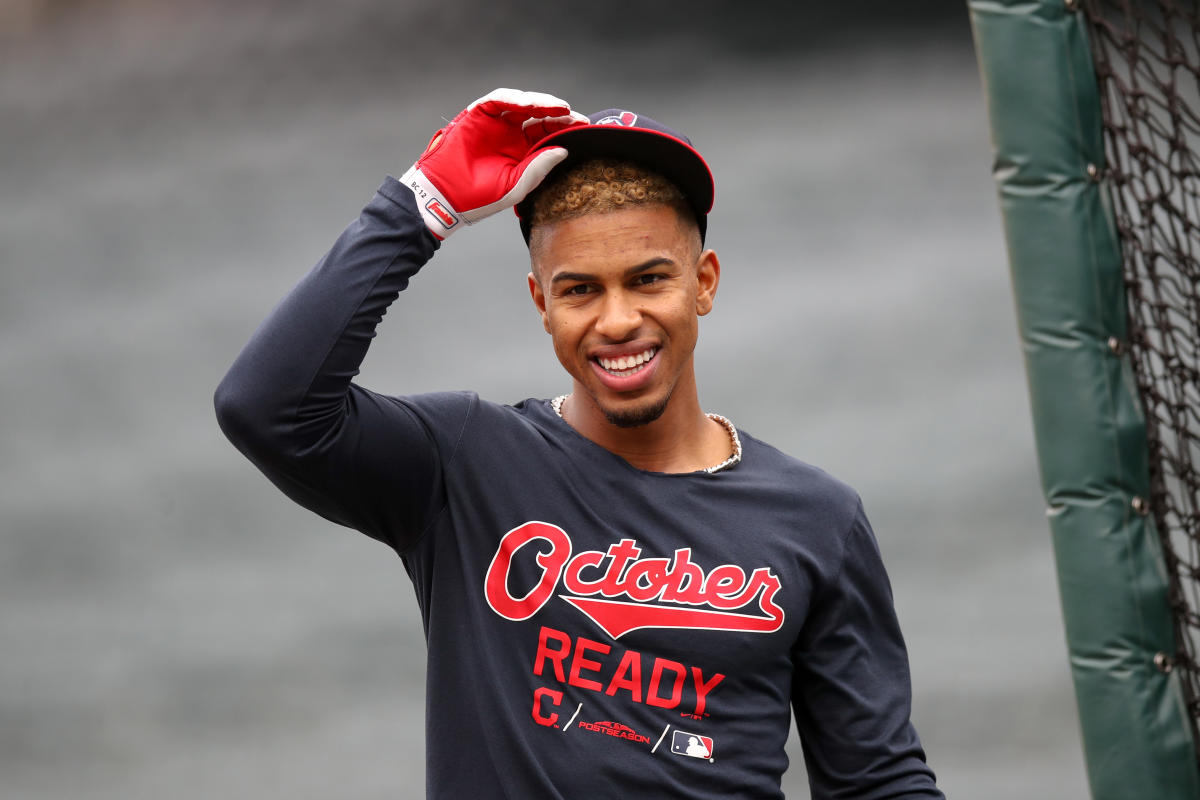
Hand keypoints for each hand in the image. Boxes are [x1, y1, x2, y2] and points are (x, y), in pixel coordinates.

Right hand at [399, 88, 586, 239]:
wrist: (446, 196)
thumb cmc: (480, 197)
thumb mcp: (517, 185)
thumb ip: (539, 167)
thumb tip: (564, 150)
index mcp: (522, 151)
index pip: (548, 133)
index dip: (565, 128)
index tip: (583, 128)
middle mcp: (511, 134)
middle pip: (540, 115)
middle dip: (558, 114)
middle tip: (574, 116)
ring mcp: (496, 122)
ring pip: (523, 103)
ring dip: (542, 103)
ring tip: (559, 108)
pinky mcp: (479, 114)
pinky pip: (500, 99)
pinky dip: (516, 98)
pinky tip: (530, 104)